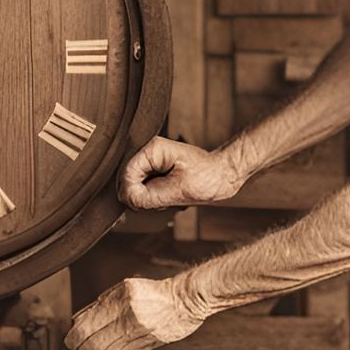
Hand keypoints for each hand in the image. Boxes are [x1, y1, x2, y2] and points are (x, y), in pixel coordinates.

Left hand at [64, 275, 207, 349]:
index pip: (84, 327)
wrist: (185, 299)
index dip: (73, 339)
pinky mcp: (149, 345)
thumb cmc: (153, 293)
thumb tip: (77, 320)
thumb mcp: (124, 289)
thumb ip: (101, 304)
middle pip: (93, 345)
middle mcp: (127, 316)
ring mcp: (139, 332)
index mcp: (118, 300)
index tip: (71, 342)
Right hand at [119, 137, 240, 209]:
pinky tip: (167, 194)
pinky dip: (152, 197)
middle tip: (165, 198)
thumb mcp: (178, 191)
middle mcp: (147, 152)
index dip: (135, 194)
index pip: (126, 175)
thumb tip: (125, 199)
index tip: (156, 200)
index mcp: (152, 148)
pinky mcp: (152, 170)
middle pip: (126, 182)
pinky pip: (141, 189)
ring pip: (132, 188)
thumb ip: (148, 197)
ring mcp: (149, 161)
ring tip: (168, 195)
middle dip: (142, 196)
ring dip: (148, 198)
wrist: (223, 175)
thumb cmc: (208, 178)